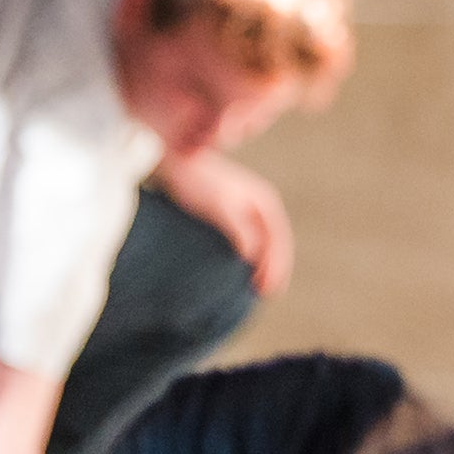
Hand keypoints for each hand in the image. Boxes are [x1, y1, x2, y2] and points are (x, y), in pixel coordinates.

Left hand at [158, 150, 294, 297]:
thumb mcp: (220, 207)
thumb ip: (240, 230)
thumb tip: (253, 255)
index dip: (277, 265)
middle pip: (276, 242)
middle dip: (274, 268)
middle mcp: (261, 204)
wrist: (175, 161)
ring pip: (264, 241)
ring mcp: (248, 208)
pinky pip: (250, 238)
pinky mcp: (232, 212)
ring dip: (264, 263)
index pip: (279, 239)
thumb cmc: (196, 182)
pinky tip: (241, 267)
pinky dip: (251, 255)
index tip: (269, 287)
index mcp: (265, 201)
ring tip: (256, 286)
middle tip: (266, 293)